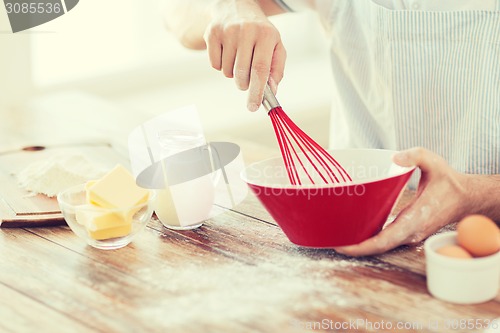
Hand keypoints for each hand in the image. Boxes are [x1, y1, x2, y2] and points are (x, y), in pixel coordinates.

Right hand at [204, 0, 285, 110]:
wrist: (237, 7)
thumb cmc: (260, 32)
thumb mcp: (275, 46)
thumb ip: (276, 69)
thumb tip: (271, 90)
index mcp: (266, 35)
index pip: (260, 69)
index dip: (257, 91)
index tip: (254, 107)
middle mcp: (247, 31)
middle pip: (242, 74)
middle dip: (244, 85)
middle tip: (247, 78)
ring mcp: (228, 31)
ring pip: (227, 72)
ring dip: (233, 73)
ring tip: (238, 57)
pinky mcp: (212, 33)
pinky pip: (215, 65)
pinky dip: (221, 65)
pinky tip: (227, 52)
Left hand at [334, 147, 472, 255]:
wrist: (465, 198)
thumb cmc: (449, 182)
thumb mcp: (434, 162)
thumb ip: (416, 156)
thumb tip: (396, 157)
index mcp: (415, 220)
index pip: (385, 239)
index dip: (363, 246)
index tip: (344, 247)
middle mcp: (411, 233)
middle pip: (379, 247)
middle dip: (355, 248)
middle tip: (331, 243)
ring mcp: (410, 235)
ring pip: (382, 245)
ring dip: (360, 245)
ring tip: (336, 239)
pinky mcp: (408, 233)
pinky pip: (386, 240)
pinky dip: (369, 240)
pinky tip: (354, 234)